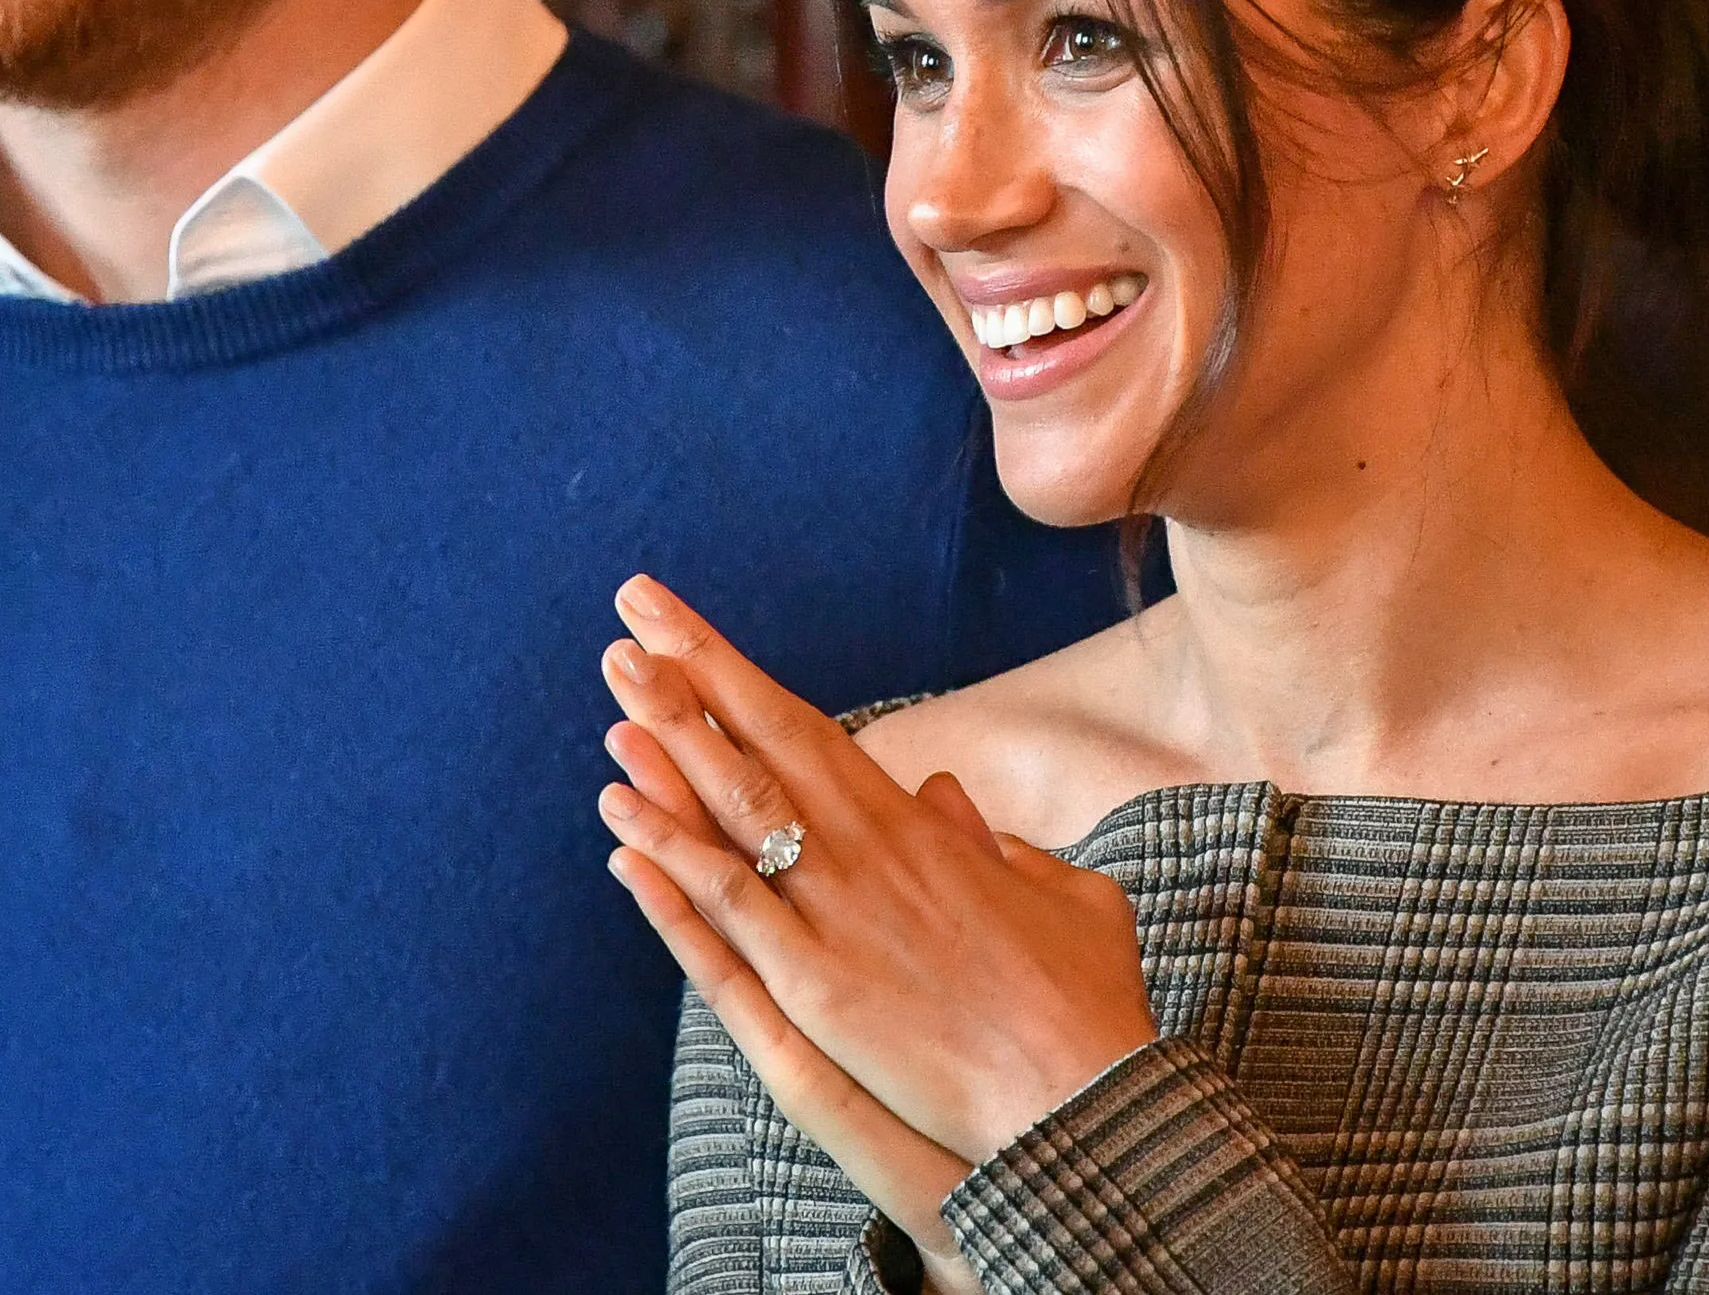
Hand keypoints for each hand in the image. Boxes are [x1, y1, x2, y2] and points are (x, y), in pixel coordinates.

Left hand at [596, 577, 1157, 1233]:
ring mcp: (837, 918)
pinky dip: (671, 856)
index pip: (809, 730)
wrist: (1092, 1100)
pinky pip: (729, 907)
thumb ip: (998, 842)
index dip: (742, 678)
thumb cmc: (1087, 1007)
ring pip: (735, 808)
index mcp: (918, 829)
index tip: (685, 631)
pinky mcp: (815, 989)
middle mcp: (869, 855)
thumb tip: (948, 796)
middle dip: (693, 672)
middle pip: (762, 742)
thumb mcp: (1064, 896)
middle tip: (630, 607)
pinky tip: (618, 814)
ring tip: (615, 679)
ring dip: (669, 739)